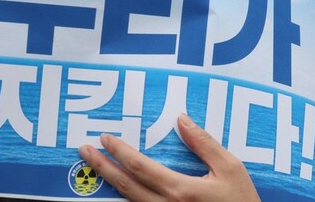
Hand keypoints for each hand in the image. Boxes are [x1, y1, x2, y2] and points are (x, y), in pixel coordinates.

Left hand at [78, 114, 258, 201]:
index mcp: (180, 191)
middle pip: (126, 186)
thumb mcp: (230, 168)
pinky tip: (119, 189)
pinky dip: (126, 200)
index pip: (139, 167)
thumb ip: (204, 143)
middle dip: (102, 167)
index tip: (104, 138)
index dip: (119, 152)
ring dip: (110, 183)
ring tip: (94, 167)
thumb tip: (181, 119)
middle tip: (84, 152)